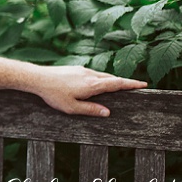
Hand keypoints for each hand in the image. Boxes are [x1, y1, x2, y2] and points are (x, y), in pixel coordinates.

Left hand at [32, 66, 146, 116]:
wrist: (37, 78)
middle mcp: (90, 75)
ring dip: (111, 80)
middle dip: (124, 82)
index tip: (144, 84)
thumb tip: (108, 112)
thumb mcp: (72, 107)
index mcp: (93, 85)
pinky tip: (96, 84)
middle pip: (112, 78)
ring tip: (118, 86)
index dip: (131, 84)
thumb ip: (91, 110)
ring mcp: (82, 70)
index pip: (117, 83)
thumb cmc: (54, 95)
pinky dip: (100, 78)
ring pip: (102, 75)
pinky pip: (92, 74)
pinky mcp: (75, 69)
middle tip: (135, 86)